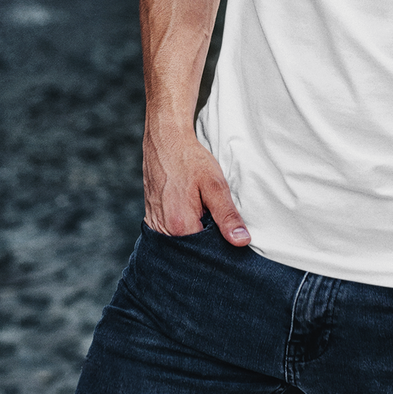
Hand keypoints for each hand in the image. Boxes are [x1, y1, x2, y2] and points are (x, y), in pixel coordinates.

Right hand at [143, 126, 250, 245]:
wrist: (165, 140)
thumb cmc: (190, 159)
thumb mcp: (215, 184)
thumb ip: (227, 215)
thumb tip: (241, 241)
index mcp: (180, 226)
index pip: (206, 253)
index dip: (220, 246)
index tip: (228, 235)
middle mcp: (164, 231)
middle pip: (191, 251)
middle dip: (206, 244)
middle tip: (215, 219)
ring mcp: (155, 225)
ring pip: (180, 244)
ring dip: (194, 235)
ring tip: (202, 214)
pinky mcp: (151, 218)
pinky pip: (169, 235)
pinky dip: (182, 230)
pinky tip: (190, 213)